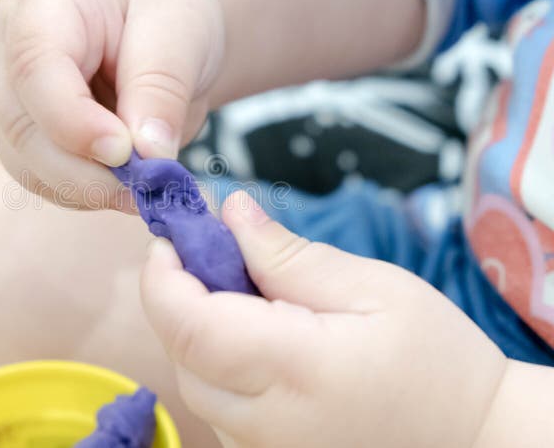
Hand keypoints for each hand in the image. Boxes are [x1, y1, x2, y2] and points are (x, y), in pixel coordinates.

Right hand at [0, 0, 223, 210]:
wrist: (169, 24)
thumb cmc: (171, 8)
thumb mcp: (182, 29)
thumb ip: (162, 87)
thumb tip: (148, 156)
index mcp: (42, 1)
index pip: (33, 66)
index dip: (72, 119)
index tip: (125, 152)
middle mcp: (11, 51)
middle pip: (21, 126)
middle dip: (84, 170)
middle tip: (147, 186)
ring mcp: (15, 98)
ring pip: (28, 164)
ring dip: (89, 189)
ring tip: (147, 187)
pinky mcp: (31, 137)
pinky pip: (47, 181)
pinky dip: (90, 194)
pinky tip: (130, 185)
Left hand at [141, 191, 507, 447]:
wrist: (474, 441)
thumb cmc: (436, 361)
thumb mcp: (373, 287)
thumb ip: (289, 254)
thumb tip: (229, 212)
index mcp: (296, 370)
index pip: (189, 324)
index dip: (163, 276)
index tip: (173, 237)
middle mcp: (266, 424)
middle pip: (180, 352)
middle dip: (177, 295)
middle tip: (209, 253)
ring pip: (192, 383)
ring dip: (195, 330)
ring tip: (241, 296)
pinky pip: (215, 408)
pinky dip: (215, 366)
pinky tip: (253, 341)